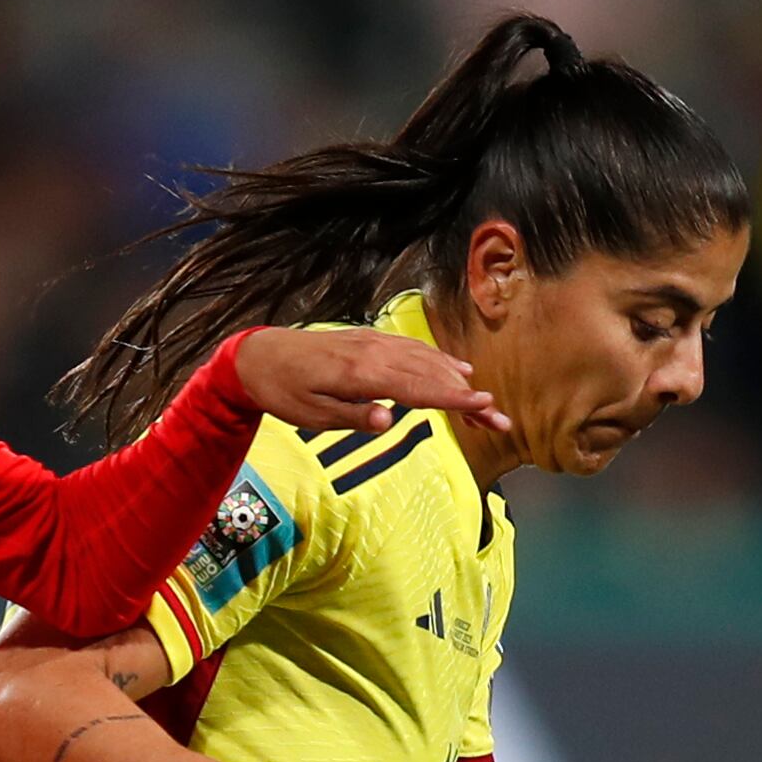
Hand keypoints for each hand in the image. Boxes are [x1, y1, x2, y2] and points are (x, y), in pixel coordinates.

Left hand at [230, 325, 509, 439]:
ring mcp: (374, 343)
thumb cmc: (284, 390)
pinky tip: (454, 369)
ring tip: (485, 401)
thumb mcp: (311, 415)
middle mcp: (374, 353)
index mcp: (362, 374)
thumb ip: (352, 416)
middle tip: (500, 419)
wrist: (260, 355)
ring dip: (458, 380)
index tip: (486, 408)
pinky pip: (412, 348)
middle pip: (431, 375)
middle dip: (468, 398)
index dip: (455, 400)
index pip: (418, 388)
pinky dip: (437, 359)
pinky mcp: (370, 340)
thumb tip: (388, 421)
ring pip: (426, 359)